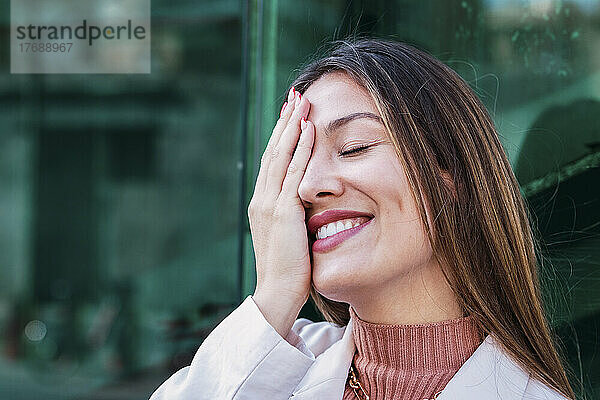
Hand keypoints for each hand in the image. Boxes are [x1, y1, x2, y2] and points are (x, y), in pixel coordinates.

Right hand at [248, 87, 314, 337]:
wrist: (277, 293)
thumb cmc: (288, 269)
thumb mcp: (289, 236)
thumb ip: (293, 215)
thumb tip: (306, 203)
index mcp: (262, 203)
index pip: (273, 162)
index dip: (282, 136)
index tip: (292, 114)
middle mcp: (261, 198)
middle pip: (273, 151)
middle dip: (285, 121)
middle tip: (295, 95)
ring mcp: (269, 203)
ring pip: (280, 155)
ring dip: (292, 126)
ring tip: (301, 100)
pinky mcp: (281, 211)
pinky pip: (293, 172)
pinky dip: (300, 148)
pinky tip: (308, 128)